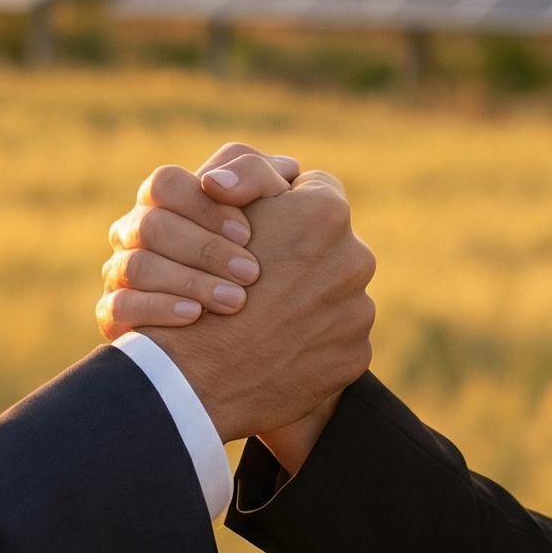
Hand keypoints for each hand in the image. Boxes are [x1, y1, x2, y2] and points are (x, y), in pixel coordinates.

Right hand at [96, 143, 301, 336]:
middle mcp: (134, 232)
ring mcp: (119, 272)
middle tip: (251, 274)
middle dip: (204, 249)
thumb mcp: (273, 204)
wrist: (254, 319)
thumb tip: (221, 181)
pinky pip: (117, 307)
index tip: (246, 234)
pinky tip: (195, 316)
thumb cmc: (263, 247)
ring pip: (135, 266)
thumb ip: (257, 175)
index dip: (202, 206)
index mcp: (164, 200)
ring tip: (234, 300)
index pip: (165, 185)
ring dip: (188, 281)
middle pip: (150, 226)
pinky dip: (157, 309)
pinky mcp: (114, 315)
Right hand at [104, 151, 374, 449]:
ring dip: (308, 303)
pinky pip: (337, 339)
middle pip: (331, 245)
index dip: (284, 210)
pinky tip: (276, 350)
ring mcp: (358, 311)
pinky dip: (311, 343)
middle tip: (258, 280)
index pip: (315, 190)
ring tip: (265, 320)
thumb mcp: (216, 210)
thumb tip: (286, 175)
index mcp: (324, 213)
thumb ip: (256, 181)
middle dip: (302, 258)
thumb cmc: (194, 283)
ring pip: (336, 294)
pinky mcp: (354, 355)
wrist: (193, 378)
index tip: (260, 232)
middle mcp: (354, 258)